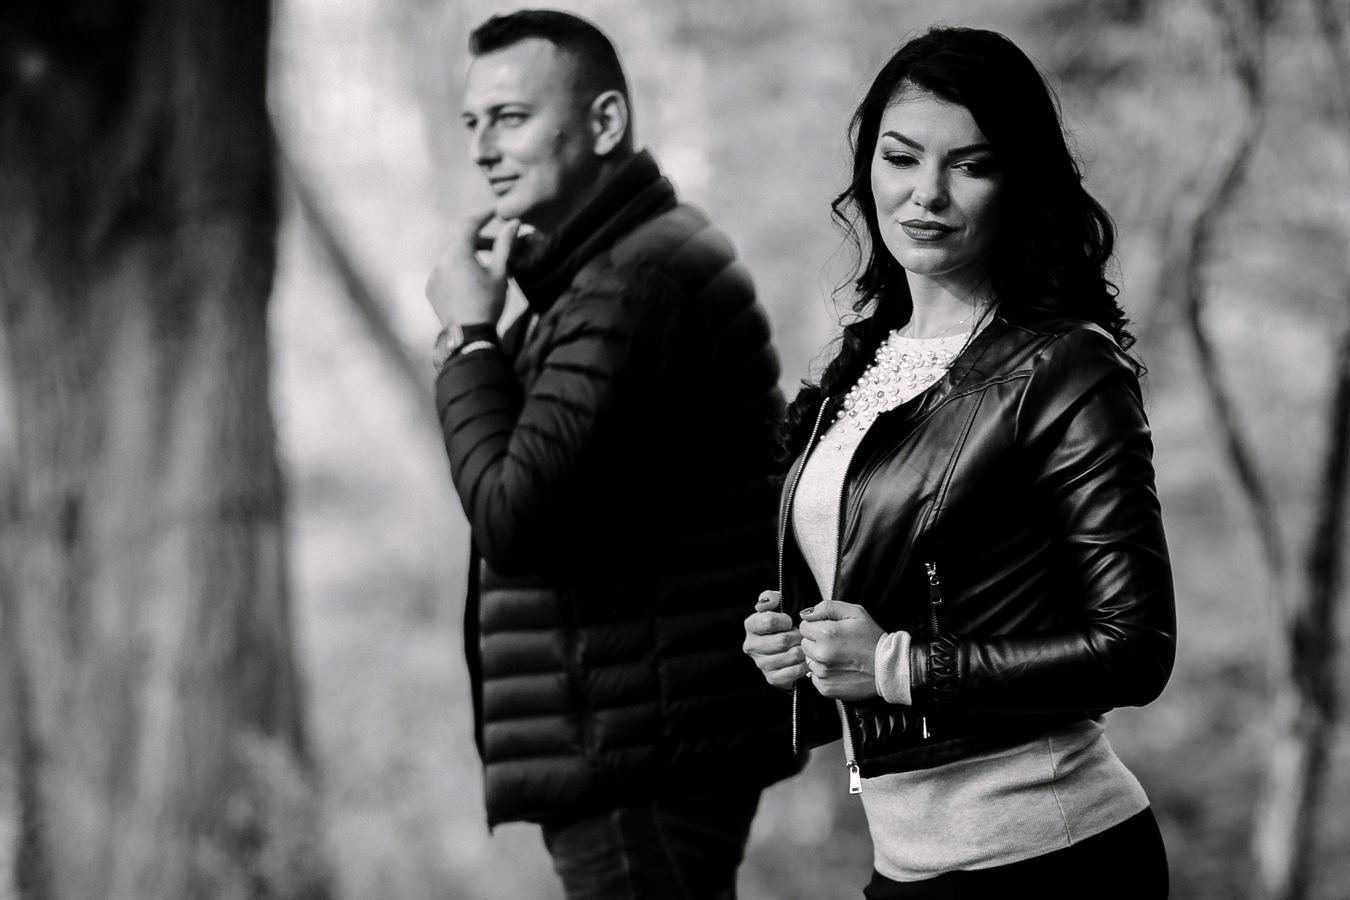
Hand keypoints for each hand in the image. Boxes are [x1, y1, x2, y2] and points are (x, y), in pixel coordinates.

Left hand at [425, 211, 519, 326]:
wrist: (469, 335)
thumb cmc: (488, 303)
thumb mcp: (500, 272)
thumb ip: (505, 244)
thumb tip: (513, 223)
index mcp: (458, 252)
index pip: (470, 224)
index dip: (484, 215)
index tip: (496, 212)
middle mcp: (441, 260)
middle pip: (461, 242)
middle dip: (480, 241)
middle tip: (499, 247)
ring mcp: (434, 275)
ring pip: (453, 258)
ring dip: (468, 257)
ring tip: (486, 269)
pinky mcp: (431, 289)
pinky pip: (445, 273)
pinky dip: (458, 272)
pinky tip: (471, 284)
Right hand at [743, 590, 805, 689]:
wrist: (789, 648)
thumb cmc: (783, 625)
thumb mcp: (777, 606)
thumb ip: (770, 597)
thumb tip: (766, 603)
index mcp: (751, 625)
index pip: (769, 620)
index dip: (785, 621)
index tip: (790, 622)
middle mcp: (751, 646)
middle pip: (782, 640)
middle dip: (797, 636)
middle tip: (800, 636)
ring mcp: (761, 663)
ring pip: (790, 655)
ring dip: (801, 650)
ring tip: (801, 646)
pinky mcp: (772, 678)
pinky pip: (794, 671)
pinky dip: (803, 665)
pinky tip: (802, 660)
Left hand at [799, 600, 884, 700]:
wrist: (888, 667)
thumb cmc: (872, 639)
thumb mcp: (855, 613)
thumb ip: (827, 607)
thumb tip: (806, 614)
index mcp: (826, 633)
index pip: (804, 626)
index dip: (817, 626)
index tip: (830, 630)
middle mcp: (821, 654)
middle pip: (804, 644)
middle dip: (816, 642)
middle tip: (836, 644)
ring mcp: (822, 673)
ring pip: (809, 661)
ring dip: (819, 658)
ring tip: (839, 657)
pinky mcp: (825, 688)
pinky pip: (815, 677)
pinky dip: (824, 673)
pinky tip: (839, 669)